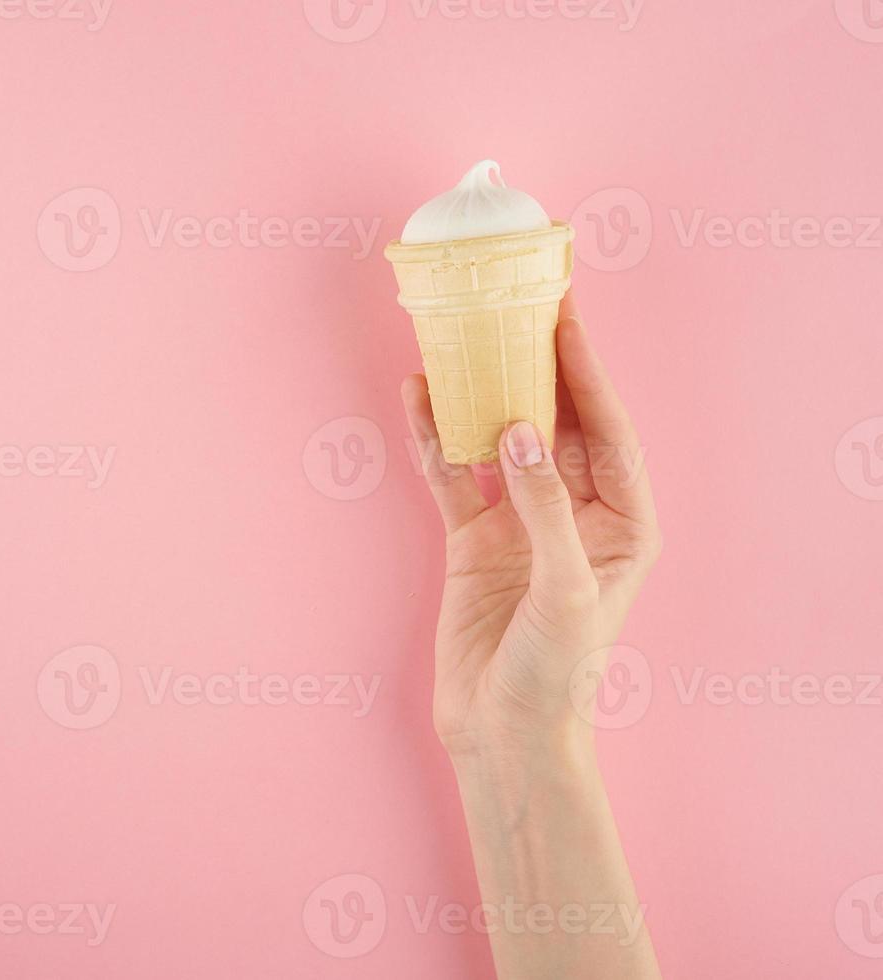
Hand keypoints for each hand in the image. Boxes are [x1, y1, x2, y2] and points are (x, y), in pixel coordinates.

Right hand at [400, 294, 661, 755]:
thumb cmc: (558, 673)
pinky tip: (421, 399)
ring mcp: (520, 524)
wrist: (503, 733)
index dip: (588, 373)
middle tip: (520, 306)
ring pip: (500, 442)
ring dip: (481, 395)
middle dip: (538, 368)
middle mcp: (575, 514)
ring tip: (464, 338)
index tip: (565, 319)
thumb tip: (518, 431)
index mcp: (624, 523)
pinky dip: (437, 439)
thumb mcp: (566, 587)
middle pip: (558, 423)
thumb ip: (545, 506)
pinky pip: (454, 476)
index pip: (609, 431)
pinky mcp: (473, 540)